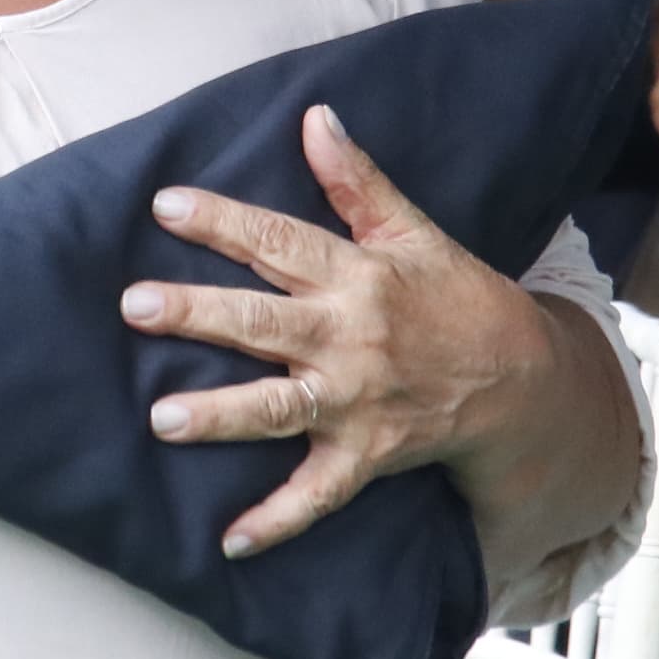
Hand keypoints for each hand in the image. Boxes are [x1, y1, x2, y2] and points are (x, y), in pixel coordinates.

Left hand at [124, 104, 577, 561]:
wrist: (523, 381)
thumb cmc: (458, 299)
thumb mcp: (413, 231)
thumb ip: (355, 180)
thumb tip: (316, 117)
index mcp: (358, 276)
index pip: (278, 242)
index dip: (221, 222)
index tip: (165, 206)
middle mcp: (350, 338)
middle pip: (262, 323)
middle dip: (197, 315)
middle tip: (135, 306)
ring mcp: (355, 402)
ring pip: (277, 408)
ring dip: (219, 415)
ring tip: (160, 418)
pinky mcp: (365, 455)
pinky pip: (317, 494)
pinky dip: (277, 521)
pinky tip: (230, 541)